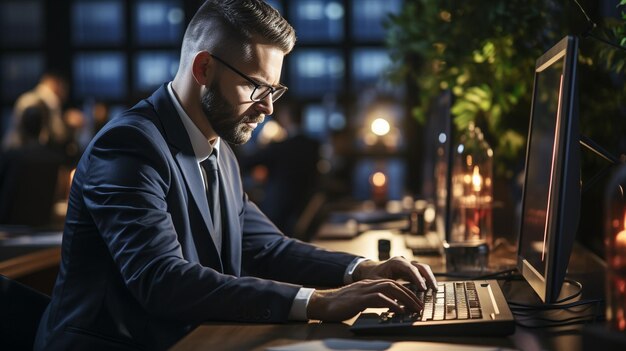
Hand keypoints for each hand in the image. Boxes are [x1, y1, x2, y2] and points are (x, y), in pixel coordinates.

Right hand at [306, 279, 422, 321]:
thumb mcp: (360, 301)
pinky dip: (391, 304)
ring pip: (389, 289)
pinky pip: (379, 298)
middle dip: (409, 294)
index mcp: (369, 284)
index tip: (416, 301)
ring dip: (404, 298)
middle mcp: (368, 284)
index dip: (406, 291)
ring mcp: (363, 290)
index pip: (392, 284)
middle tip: (420, 305)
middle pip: (394, 285)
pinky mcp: (359, 299)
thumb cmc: (340, 304)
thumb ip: (373, 301)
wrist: (323, 303)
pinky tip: (398, 310)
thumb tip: (390, 308)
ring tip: (414, 308)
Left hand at [353, 256, 436, 290]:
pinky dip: (427, 280)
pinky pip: (422, 274)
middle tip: (434, 289)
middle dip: (429, 277)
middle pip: (421, 267)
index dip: (418, 279)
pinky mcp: (410, 271)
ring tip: (435, 290)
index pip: (410, 269)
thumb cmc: (372, 276)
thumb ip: (385, 289)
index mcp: (396, 262)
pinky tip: (430, 290)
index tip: (423, 288)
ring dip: (430, 278)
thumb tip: (394, 300)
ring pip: (423, 269)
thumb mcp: (376, 282)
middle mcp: (404, 261)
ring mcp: (408, 265)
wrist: (370, 270)